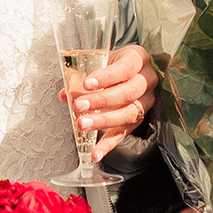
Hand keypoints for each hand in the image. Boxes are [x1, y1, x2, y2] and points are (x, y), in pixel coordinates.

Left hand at [64, 43, 158, 159]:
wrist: (131, 72)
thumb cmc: (113, 64)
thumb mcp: (100, 61)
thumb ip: (82, 75)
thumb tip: (65, 94)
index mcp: (138, 59)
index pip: (125, 68)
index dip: (106, 77)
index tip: (86, 83)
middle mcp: (147, 80)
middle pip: (128, 92)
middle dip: (102, 101)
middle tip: (79, 105)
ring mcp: (146, 102)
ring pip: (128, 114)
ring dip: (103, 121)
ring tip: (83, 124)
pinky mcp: (139, 120)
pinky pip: (124, 133)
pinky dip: (108, 144)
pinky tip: (95, 153)